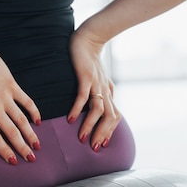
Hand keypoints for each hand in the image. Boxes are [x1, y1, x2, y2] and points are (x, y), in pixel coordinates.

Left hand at [0, 47, 40, 163]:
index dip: (4, 151)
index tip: (14, 161)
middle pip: (11, 133)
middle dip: (22, 148)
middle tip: (31, 158)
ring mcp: (5, 97)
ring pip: (21, 120)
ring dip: (30, 134)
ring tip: (37, 145)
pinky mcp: (12, 85)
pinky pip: (26, 101)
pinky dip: (33, 111)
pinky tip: (38, 121)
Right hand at [68, 29, 120, 151]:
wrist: (88, 39)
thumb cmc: (90, 60)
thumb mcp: (98, 80)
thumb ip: (99, 93)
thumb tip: (95, 109)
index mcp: (109, 93)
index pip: (115, 117)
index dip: (109, 132)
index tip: (101, 145)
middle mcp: (105, 91)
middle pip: (110, 118)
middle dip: (102, 134)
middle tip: (93, 148)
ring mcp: (96, 84)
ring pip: (98, 110)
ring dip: (90, 126)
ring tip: (82, 138)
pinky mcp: (86, 76)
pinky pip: (83, 96)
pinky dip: (78, 109)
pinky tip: (71, 119)